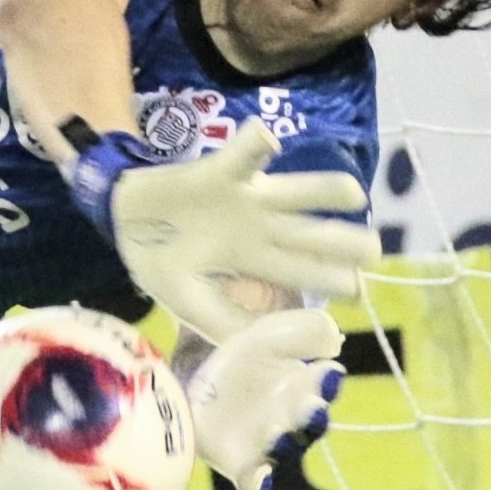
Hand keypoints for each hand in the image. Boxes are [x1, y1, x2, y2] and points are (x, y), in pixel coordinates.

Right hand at [73, 122, 375, 345]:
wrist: (119, 221)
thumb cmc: (161, 262)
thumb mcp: (192, 304)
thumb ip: (230, 325)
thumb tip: (280, 348)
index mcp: (259, 262)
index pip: (310, 272)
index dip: (339, 280)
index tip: (356, 289)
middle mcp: (264, 228)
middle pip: (317, 234)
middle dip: (348, 241)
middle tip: (372, 250)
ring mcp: (248, 197)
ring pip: (300, 190)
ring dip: (327, 190)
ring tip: (352, 196)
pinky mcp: (222, 170)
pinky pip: (246, 153)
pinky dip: (257, 143)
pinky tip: (266, 141)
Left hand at [182, 308, 347, 489]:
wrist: (202, 380)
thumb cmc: (247, 358)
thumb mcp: (270, 334)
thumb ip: (303, 331)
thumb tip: (333, 338)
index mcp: (306, 385)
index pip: (324, 385)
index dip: (327, 381)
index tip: (327, 372)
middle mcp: (294, 419)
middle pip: (310, 422)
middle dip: (312, 415)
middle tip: (311, 406)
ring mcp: (269, 444)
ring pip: (285, 449)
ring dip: (285, 443)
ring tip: (278, 433)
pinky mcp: (242, 464)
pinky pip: (255, 479)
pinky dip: (260, 483)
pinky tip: (261, 483)